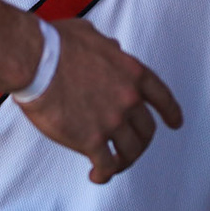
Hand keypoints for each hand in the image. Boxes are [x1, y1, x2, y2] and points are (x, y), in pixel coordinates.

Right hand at [18, 19, 183, 183]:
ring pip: (131, 151)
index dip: (171, 112)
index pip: (162, 97)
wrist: (34, 62)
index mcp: (132, 72)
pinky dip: (105, 174)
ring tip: (112, 165)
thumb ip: (107, 47)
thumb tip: (113, 49)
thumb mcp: (90, 35)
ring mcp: (112, 121)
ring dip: (124, 161)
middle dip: (141, 142)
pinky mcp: (91, 141)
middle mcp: (129, 99)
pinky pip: (107, 165)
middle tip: (130, 149)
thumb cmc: (55, 44)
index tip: (175, 123)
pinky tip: (96, 175)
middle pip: (146, 130)